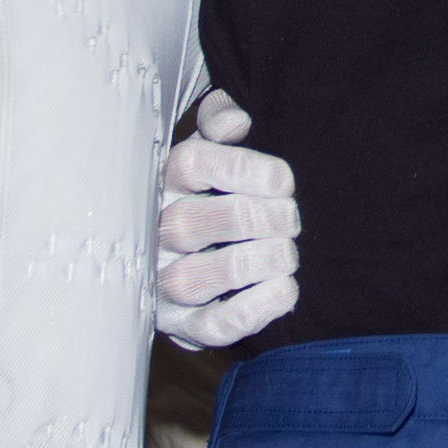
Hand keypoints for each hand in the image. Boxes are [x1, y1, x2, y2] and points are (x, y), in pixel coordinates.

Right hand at [155, 92, 300, 350]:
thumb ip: (222, 120)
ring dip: (252, 264)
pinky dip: (252, 310)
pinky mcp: (183, 327)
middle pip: (191, 223)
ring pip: (193, 279)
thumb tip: (234, 120)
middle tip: (292, 220)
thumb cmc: (216, 192)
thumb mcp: (216, 149)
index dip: (242, 169)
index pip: (191, 165)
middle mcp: (155, 232)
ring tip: (288, 254)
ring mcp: (162, 283)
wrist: (201, 259)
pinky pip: (211, 326)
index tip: (285, 182)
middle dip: (254, 219)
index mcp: (165, 181)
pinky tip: (287, 290)